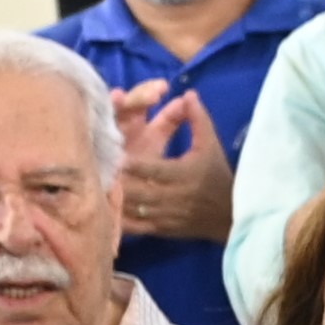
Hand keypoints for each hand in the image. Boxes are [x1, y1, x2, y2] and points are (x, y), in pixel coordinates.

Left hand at [110, 84, 231, 242]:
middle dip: (118, 183)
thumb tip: (188, 93)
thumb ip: (198, 119)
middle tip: (98, 172)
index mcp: (184, 175)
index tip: (118, 158)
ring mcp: (165, 217)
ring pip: (133, 211)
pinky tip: (104, 212)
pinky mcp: (160, 230)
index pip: (156, 171)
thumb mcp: (211, 145)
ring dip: (114, 201)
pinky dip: (119, 222)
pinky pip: (135, 228)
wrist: (230, 216)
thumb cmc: (218, 175)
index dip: (136, 166)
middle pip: (139, 192)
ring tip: (94, 190)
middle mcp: (173, 198)